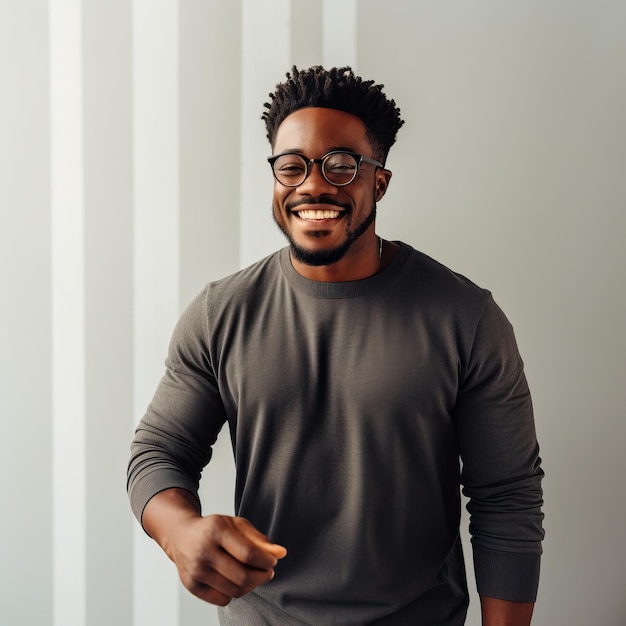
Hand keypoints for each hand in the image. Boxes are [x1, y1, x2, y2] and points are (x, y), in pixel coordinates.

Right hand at [142, 489, 286, 605]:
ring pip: (234, 590)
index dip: (266, 561)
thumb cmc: (213, 529)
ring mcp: (196, 570)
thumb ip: (259, 539)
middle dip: (262, 576)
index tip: (273, 561)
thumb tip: (281, 553)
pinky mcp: (192, 586)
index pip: (249, 553)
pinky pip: (223, 599)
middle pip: (242, 576)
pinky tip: (235, 581)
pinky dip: (234, 593)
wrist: (181, 536)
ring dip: (251, 585)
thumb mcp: (237, 525)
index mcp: (216, 530)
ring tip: (253, 575)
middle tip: (267, 571)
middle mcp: (203, 551)